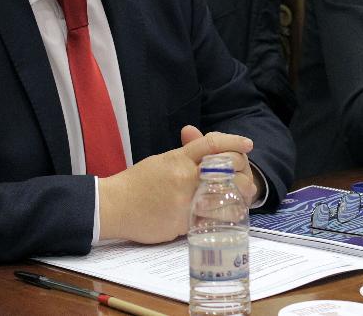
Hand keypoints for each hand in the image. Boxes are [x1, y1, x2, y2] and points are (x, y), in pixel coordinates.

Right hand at [97, 127, 254, 242]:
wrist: (114, 206)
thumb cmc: (137, 182)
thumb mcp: (162, 160)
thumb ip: (186, 153)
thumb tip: (204, 140)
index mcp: (178, 158)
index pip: (212, 144)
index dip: (234, 142)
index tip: (248, 144)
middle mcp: (184, 177)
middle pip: (227, 168)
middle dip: (242, 171)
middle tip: (245, 176)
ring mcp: (185, 201)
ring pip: (225, 195)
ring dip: (239, 196)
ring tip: (242, 196)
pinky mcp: (183, 223)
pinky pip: (212, 218)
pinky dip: (223, 215)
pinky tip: (229, 213)